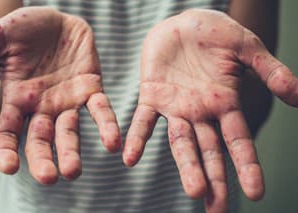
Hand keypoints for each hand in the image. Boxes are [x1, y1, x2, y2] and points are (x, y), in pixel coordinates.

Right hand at [0, 7, 120, 183]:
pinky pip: (101, 110)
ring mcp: (68, 100)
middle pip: (41, 140)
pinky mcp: (91, 89)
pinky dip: (107, 126)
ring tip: (73, 171)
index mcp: (18, 99)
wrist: (59, 18)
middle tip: (49, 178)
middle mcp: (43, 107)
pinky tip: (113, 143)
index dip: (7, 151)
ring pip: (70, 132)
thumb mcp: (0, 38)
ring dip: (72, 152)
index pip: (9, 132)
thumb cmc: (27, 28)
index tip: (10, 168)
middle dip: (44, 160)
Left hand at [122, 9, 297, 211]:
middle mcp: (200, 113)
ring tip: (193, 191)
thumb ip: (269, 71)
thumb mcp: (247, 48)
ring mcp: (175, 107)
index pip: (238, 141)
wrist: (182, 23)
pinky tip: (129, 157)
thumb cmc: (216, 33)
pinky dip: (137, 139)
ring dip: (185, 166)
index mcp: (225, 104)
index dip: (247, 166)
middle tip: (216, 209)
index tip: (256, 193)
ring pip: (180, 143)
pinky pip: (143, 121)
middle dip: (214, 179)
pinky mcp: (151, 96)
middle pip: (209, 152)